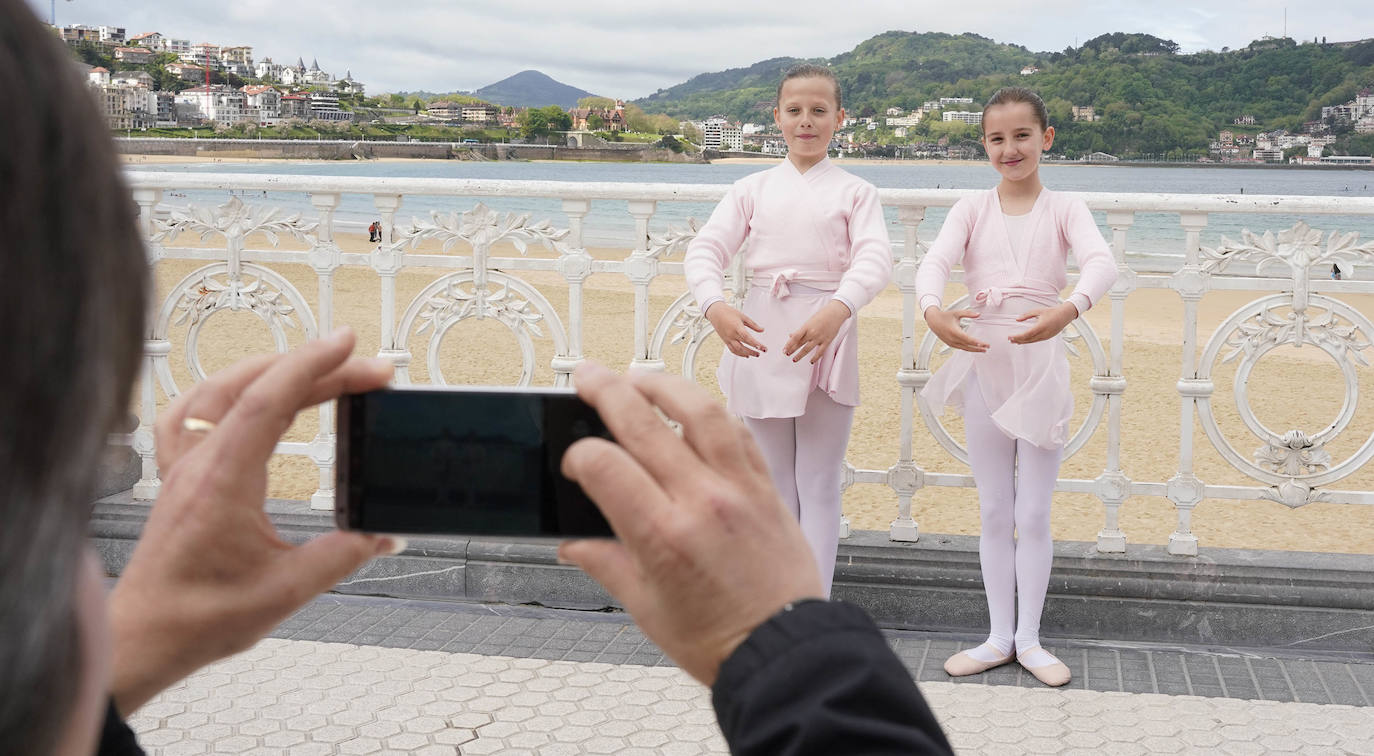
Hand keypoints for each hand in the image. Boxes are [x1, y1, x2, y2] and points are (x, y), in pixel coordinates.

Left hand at [109, 327, 399, 714]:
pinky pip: (189, 413)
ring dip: (270, 371)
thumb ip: (341, 556)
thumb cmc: (199, 618)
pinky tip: (241, 391)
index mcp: (223, 480)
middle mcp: (198, 463)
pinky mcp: (177, 478)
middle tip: (366, 370)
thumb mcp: (286, 591)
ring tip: (315, 367)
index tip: (349, 344)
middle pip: (255, 388)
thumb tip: (383, 535)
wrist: (145, 638)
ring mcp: (182, 467)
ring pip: (220, 391)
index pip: (268, 400)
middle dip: (314, 368)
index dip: (312, 365)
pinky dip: (222, 390)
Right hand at [558, 362, 822, 685]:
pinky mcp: (765, 486)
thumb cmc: (720, 639)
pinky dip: (710, 412)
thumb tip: (573, 543)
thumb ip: (605, 564)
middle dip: (607, 390)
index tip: (575, 462)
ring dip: (663, 384)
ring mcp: (738, 488)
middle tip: (588, 377)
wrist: (784, 650)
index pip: (604, 466)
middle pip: (643, 421)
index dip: (578, 455)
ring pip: (698, 409)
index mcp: (661, 536)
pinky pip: (737, 432)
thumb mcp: (645, 608)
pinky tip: (693, 408)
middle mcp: (701, 501)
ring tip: (639, 377)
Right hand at [705, 302, 765, 357]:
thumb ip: (753, 324)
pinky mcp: (725, 341)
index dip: (754, 343)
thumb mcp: (743, 316)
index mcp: (737, 327)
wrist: (716, 313)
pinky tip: (746, 355)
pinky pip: (732, 350)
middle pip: (743, 346)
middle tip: (761, 352)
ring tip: (755, 354)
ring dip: (747, 354)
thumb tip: (762, 330)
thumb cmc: (728, 312)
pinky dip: (739, 354)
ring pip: (737, 350)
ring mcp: (728, 339)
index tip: (762, 347)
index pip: (747, 338)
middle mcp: (731, 334)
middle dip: (753, 351)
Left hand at [784, 300, 850, 363]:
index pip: (795, 337)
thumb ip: (801, 330)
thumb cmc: (822, 315)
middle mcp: (812, 333)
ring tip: (794, 360)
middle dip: (792, 350)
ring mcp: (820, 338)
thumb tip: (791, 335)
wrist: (835, 313)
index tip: (784, 349)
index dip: (789, 344)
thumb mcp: (809, 321)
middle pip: (799, 343)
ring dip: (800, 355)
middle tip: (786, 354)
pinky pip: (820, 352)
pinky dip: (815, 358)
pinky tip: (811, 361)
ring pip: (807, 349)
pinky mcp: (827, 341)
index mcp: (807, 327)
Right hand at [924, 306, 988, 351]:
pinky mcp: (950, 344)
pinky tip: (973, 348)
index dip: (978, 343)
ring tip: (982, 350)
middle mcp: (953, 339)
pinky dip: (968, 349)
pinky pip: (960, 348)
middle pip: (968, 346)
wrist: (933, 320)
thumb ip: (968, 313)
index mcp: (955, 332)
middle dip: (978, 348)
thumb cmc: (944, 316)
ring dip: (974, 350)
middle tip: (986, 348)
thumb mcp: (957, 313)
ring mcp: (951, 343)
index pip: (969, 340)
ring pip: (965, 348)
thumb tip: (978, 314)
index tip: (985, 344)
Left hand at [1009, 302, 1078, 343]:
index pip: (1026, 334)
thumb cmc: (1052, 311)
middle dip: (1018, 340)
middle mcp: (1044, 333)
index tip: (1010, 337)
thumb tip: (1017, 319)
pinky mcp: (1047, 337)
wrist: (1065, 315)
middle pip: (1028, 339)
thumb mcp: (1038, 311)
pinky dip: (1028, 341)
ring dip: (1022, 342)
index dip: (1017, 337)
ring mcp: (1046, 336)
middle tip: (1009, 340)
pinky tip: (1023, 341)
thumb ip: (1027, 315)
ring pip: (1032, 341)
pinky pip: (1036, 340)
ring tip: (1013, 341)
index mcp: (1041, 326)